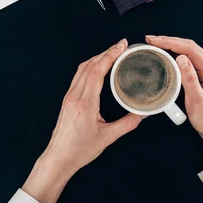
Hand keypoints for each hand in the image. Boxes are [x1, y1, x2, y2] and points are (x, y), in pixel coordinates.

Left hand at [22, 39, 143, 202]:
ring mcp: (69, 96)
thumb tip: (143, 113)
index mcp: (85, 103)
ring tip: (113, 52)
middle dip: (106, 52)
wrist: (59, 157)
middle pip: (89, 66)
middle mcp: (75, 96)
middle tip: (122, 45)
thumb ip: (127, 123)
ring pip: (82, 69)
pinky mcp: (68, 99)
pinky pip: (79, 76)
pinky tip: (99, 66)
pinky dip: (90, 67)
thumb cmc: (80, 150)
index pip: (96, 72)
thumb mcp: (108, 137)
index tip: (121, 46)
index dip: (109, 56)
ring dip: (98, 57)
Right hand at [146, 35, 202, 162]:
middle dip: (169, 40)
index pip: (190, 49)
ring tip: (155, 44)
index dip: (170, 42)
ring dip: (172, 45)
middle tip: (149, 39)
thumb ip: (189, 79)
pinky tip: (167, 54)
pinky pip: (191, 58)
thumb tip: (180, 57)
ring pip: (190, 51)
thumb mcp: (197, 101)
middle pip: (190, 46)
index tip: (153, 40)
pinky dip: (177, 53)